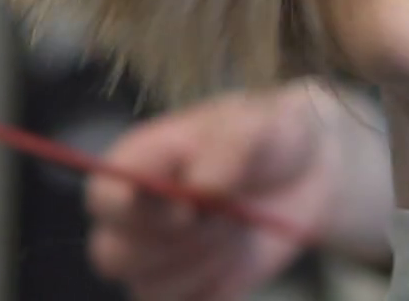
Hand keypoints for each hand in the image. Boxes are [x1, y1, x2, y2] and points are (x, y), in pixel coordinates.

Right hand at [84, 80, 346, 300]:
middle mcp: (136, 214)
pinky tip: (239, 254)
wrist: (305, 171)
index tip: (187, 206)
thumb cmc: (267, 136)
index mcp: (138, 162)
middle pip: (111, 256)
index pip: (103, 197)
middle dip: (174, 244)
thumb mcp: (258, 124)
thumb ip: (229, 148)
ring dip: (202, 264)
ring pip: (149, 288)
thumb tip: (202, 187)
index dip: (132, 210)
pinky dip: (218, 287)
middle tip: (223, 215)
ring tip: (237, 227)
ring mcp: (159, 256)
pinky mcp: (189, 287)